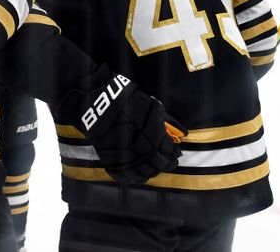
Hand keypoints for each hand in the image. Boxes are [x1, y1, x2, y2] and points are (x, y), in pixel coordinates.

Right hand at [52, 68, 185, 184]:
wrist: (97, 104)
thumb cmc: (125, 101)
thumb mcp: (150, 106)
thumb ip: (165, 120)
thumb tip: (182, 132)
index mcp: (154, 136)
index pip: (170, 152)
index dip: (174, 154)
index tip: (175, 153)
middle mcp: (142, 150)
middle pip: (159, 164)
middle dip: (166, 164)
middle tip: (168, 163)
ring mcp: (126, 157)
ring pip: (143, 173)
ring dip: (152, 172)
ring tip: (154, 169)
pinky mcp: (111, 161)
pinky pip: (125, 176)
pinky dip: (133, 178)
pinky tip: (138, 176)